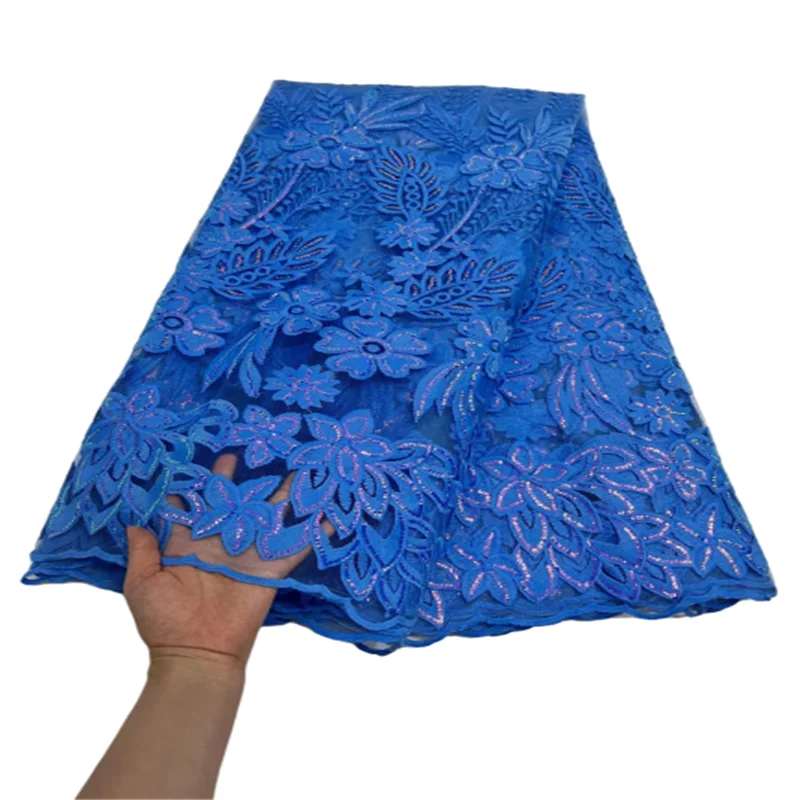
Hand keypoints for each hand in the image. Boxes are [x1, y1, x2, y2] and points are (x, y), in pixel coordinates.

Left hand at [123, 453, 331, 668]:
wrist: (196, 653)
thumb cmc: (164, 621)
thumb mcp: (143, 583)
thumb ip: (143, 550)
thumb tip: (133, 522)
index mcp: (192, 542)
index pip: (200, 504)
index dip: (205, 483)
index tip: (213, 461)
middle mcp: (224, 542)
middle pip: (239, 502)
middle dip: (246, 479)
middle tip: (257, 450)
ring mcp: (250, 553)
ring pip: (271, 516)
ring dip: (287, 495)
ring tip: (303, 469)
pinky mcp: (271, 569)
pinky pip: (296, 547)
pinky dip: (316, 531)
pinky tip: (331, 512)